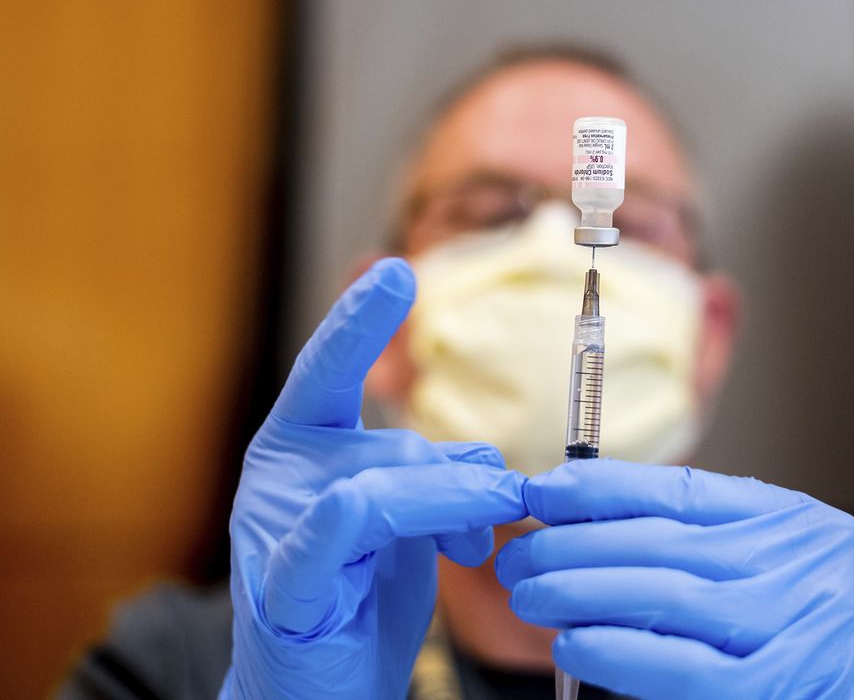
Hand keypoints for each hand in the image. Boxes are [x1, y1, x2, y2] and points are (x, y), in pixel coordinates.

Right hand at [222, 259, 527, 698]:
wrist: (321, 693)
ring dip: (452, 505)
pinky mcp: (285, 588)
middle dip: (463, 478)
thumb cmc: (363, 600)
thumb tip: (494, 469)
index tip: (396, 271)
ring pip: (383, 480)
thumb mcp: (413, 524)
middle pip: (396, 441)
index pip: (328, 371)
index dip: (359, 322)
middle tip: (502, 511)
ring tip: (484, 541)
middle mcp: (283, 474)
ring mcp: (276, 529)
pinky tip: (403, 527)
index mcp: (306, 448)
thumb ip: (441, 479)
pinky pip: (337, 530)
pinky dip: (375, 515)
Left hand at [496, 460, 853, 699]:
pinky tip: (571, 644)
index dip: (604, 488)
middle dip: (574, 543)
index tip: (541, 491)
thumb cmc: (781, 650)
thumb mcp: (751, 578)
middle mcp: (809, 564)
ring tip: (530, 597)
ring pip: (666, 595)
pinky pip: (682, 666)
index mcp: (798, 524)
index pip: (685, 491)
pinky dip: (616, 653)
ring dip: (580, 592)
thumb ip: (687, 549)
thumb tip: (573, 519)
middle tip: (519, 558)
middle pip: (665, 541)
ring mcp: (800, 626)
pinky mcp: (778, 688)